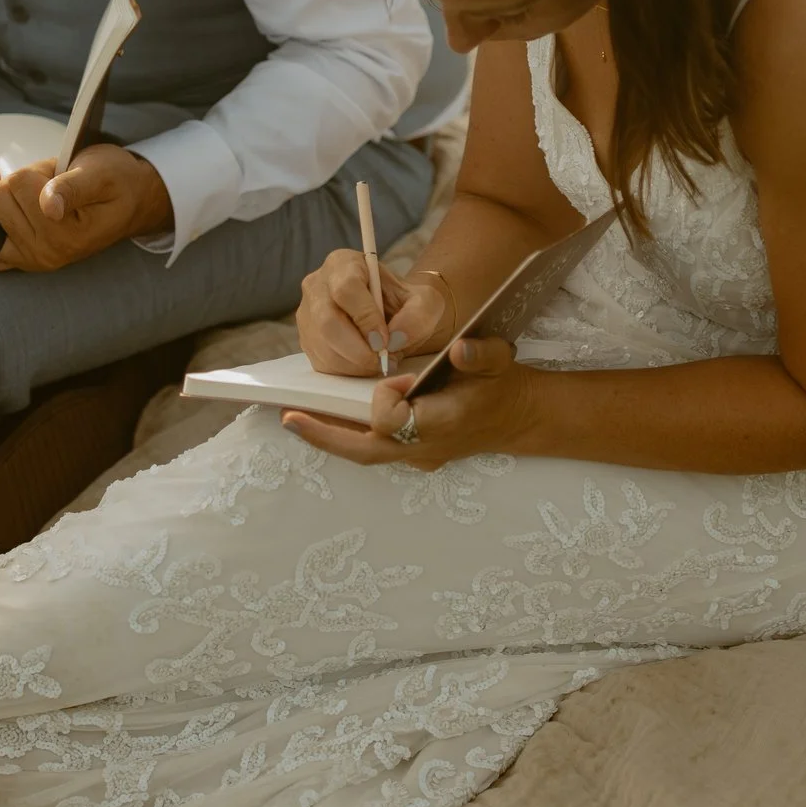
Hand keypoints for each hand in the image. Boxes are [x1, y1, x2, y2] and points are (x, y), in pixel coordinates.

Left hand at [0, 144, 173, 273]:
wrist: (132, 200)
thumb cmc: (117, 181)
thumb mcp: (102, 173)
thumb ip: (75, 188)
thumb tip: (50, 206)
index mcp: (66, 236)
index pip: (18, 188)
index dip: (32, 172)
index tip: (55, 172)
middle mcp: (44, 255)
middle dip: (11, 181)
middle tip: (42, 179)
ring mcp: (28, 260)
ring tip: (14, 186)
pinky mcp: (17, 259)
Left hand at [281, 337, 533, 470]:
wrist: (516, 417)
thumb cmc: (502, 385)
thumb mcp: (498, 360)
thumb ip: (479, 354)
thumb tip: (458, 349)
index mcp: (444, 423)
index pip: (396, 419)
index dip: (390, 396)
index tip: (401, 376)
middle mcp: (426, 447)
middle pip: (367, 451)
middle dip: (327, 436)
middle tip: (289, 418)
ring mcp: (418, 457)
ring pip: (365, 455)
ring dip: (330, 437)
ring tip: (295, 419)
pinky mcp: (412, 455)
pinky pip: (372, 449)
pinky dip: (346, 435)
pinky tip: (324, 418)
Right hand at [296, 250, 451, 374]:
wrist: (394, 316)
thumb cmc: (405, 304)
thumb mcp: (425, 302)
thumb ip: (418, 315)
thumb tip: (396, 337)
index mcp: (343, 263)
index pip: (346, 288)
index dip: (366, 318)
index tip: (384, 339)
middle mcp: (317, 284)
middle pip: (327, 321)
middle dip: (358, 349)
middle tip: (382, 359)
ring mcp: (307, 313)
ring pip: (323, 345)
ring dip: (355, 363)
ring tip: (379, 361)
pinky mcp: (306, 339)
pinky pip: (321, 361)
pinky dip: (347, 370)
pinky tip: (365, 364)